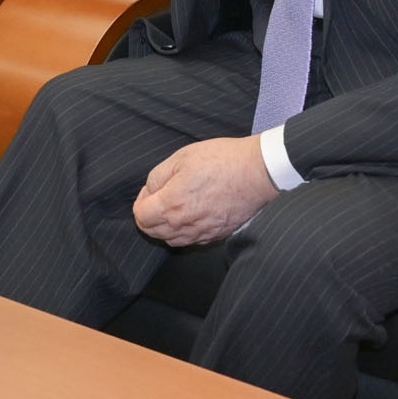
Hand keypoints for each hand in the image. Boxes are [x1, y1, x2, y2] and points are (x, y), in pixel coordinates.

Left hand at [132, 136, 278, 246]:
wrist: (257, 172)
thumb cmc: (221, 160)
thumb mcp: (181, 157)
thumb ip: (157, 177)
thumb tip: (150, 191)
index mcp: (171, 204)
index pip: (141, 216)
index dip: (140, 202)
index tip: (149, 191)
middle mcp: (184, 225)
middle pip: (153, 232)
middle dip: (149, 216)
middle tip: (158, 197)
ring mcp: (202, 233)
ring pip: (171, 240)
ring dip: (165, 227)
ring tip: (172, 207)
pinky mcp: (217, 235)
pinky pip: (192, 241)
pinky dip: (184, 232)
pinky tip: (190, 216)